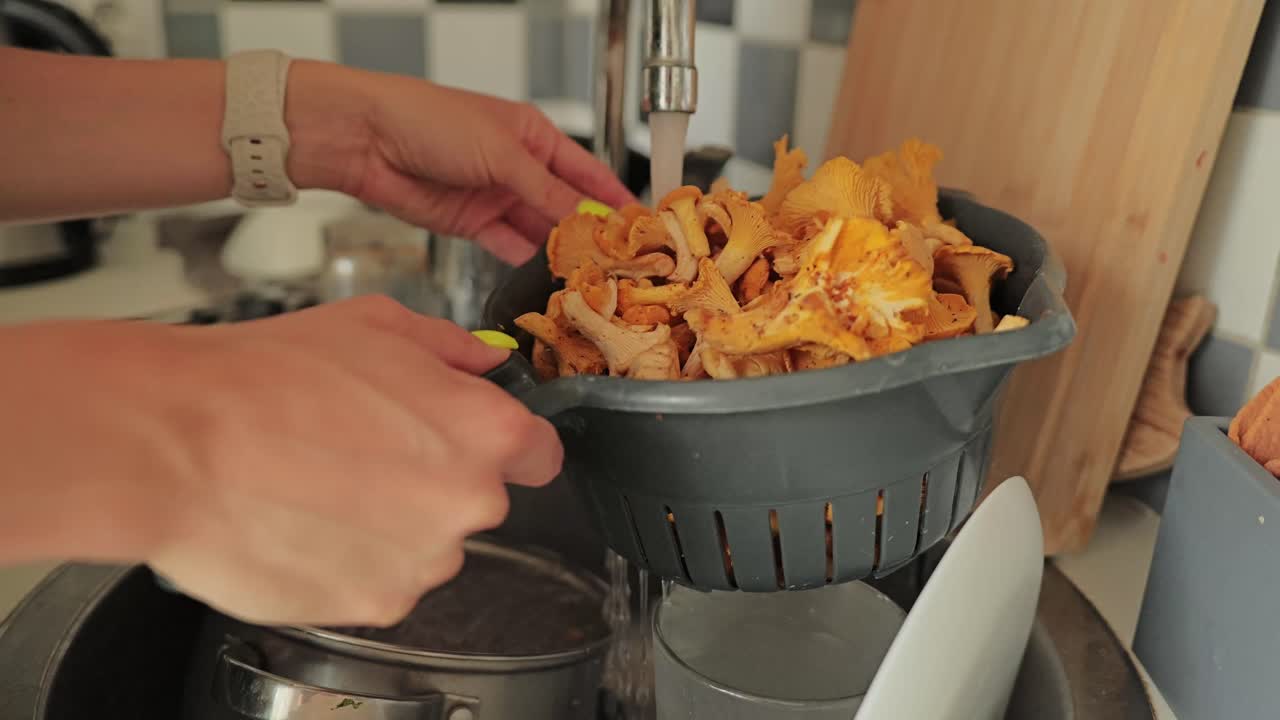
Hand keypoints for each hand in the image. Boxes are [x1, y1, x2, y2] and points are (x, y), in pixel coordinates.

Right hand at [0, 296, 561, 626]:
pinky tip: (306, 519)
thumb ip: (451, 348)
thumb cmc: (266, 378)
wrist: (177, 443)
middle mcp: (467, 503)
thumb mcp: (375, 324)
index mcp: (483, 431)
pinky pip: (380, 581)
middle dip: (436, 479)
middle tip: (366, 451)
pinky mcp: (373, 604)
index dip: (510, 444)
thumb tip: (485, 362)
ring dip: (391, 523)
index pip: (539, 454)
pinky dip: (351, 559)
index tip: (479, 443)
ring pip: (426, 544)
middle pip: (477, 500)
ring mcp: (422, 562)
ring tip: (321, 483)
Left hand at [291, 63, 635, 266]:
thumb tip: (584, 222)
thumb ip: (545, 193)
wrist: (365, 140)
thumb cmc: (426, 120)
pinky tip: (543, 278)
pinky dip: (526, 264)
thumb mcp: (501, 154)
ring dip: (558, 254)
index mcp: (533, 136)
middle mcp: (518, 168)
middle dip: (589, 234)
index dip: (613, 199)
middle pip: (565, 207)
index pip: (587, 172)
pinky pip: (509, 248)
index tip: (639, 225)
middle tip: (615, 262)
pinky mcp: (472, 224)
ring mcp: (496, 197)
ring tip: (584, 277)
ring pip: (540, 232)